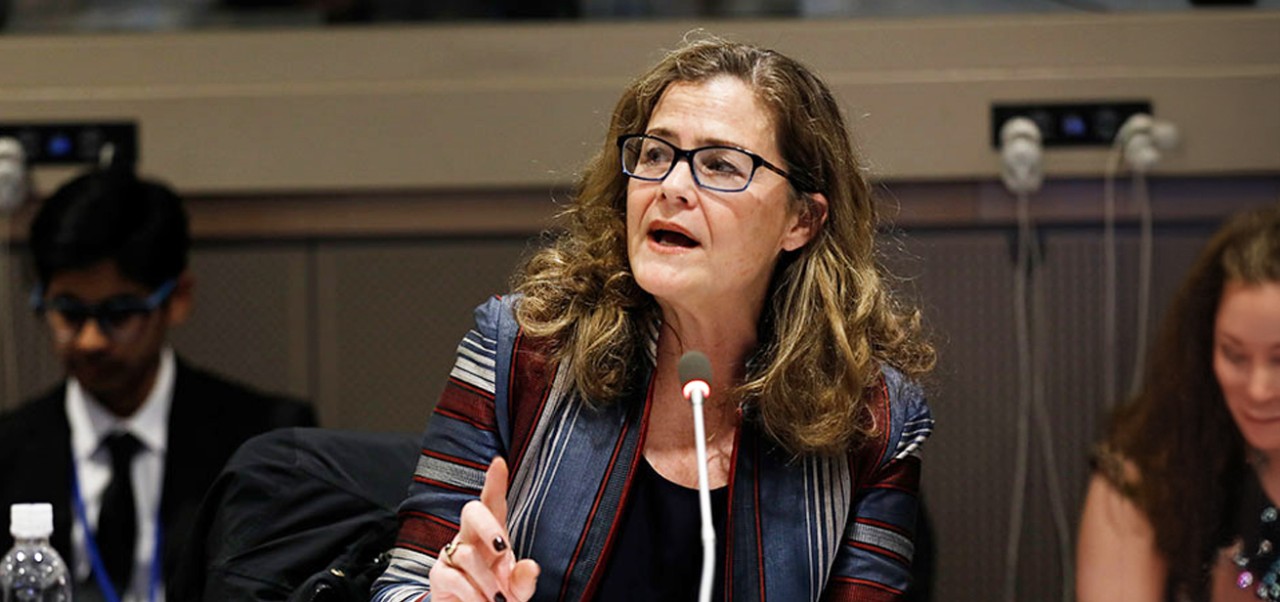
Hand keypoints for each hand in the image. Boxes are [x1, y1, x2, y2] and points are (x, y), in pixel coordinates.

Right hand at [428, 457, 540, 601]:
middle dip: (488, 526)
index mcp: (493, 535)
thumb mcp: (517, 592)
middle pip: (471, 511)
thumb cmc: (496, 598)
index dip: (494, 482)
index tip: (499, 462)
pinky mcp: (439, 574)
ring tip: (498, 600)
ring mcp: (452, 554)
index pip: (493, 503)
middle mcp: (470, 538)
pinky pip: (454, 577)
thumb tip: (531, 567)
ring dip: (487, 581)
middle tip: (504, 549)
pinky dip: (472, 595)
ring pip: (467, 554)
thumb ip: (524, 581)